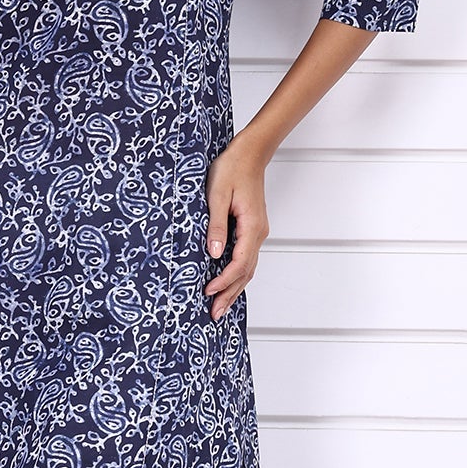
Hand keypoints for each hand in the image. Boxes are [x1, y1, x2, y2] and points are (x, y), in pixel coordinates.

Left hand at [203, 132, 270, 320]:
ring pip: (247, 268)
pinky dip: (237, 275)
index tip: (208, 291)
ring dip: (234, 288)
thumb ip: (216, 225)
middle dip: (229, 294)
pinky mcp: (251, 229)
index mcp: (252, 227)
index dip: (224, 280)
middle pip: (246, 272)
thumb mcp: (217, 195)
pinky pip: (246, 258)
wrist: (249, 153)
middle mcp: (258, 234)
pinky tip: (227, 283)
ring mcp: (257, 233)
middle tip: (214, 314)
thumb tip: (213, 254)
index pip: (239, 263)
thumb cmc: (232, 169)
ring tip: (220, 306)